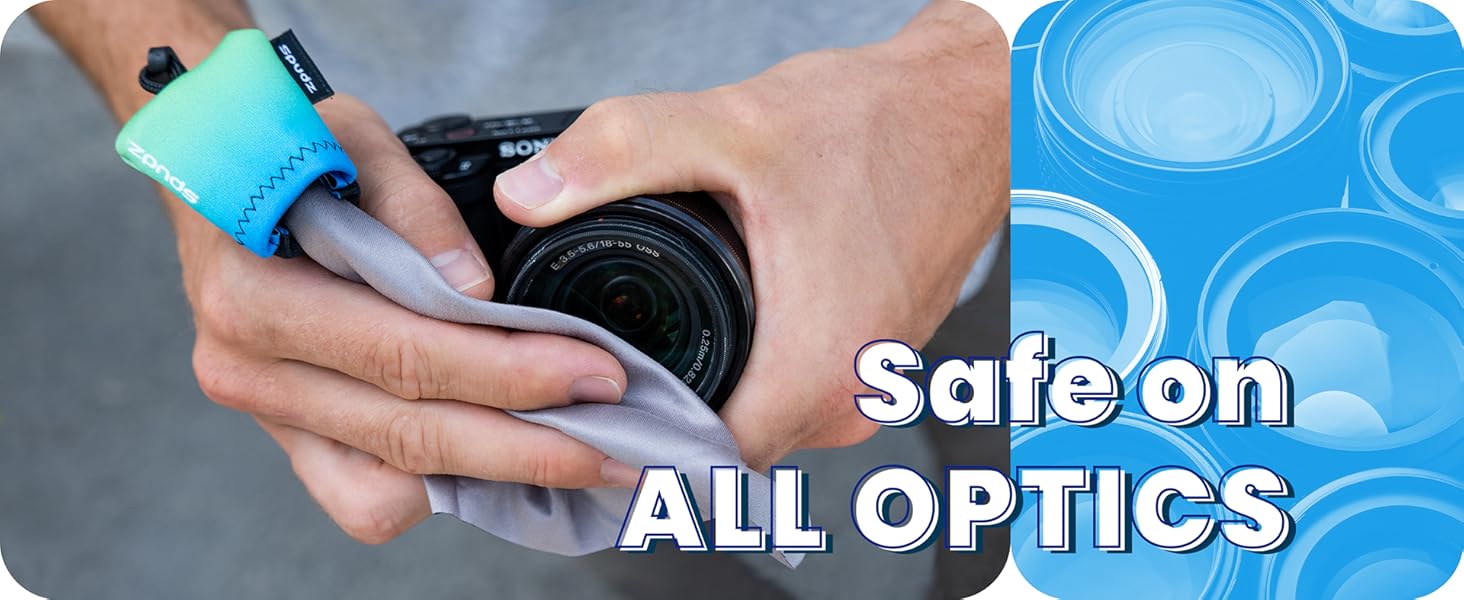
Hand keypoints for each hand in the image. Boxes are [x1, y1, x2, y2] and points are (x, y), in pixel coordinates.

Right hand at [172, 94, 640, 543]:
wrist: (219, 180)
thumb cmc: (289, 151)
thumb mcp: (351, 138)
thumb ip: (411, 204)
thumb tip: (473, 286)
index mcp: (253, 294)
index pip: (403, 353)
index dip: (511, 371)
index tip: (596, 373)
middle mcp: (248, 368)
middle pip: (410, 433)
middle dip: (530, 443)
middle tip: (619, 441)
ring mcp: (268, 415)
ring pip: (394, 483)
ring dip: (497, 477)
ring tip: (583, 456)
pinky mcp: (292, 441)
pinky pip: (366, 501)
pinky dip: (439, 491)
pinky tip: (503, 457)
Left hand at [491, 1, 1008, 469]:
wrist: (976, 111)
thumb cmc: (885, 126)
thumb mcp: (732, 126)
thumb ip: (618, 155)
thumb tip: (529, 194)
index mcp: (815, 365)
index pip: (694, 460)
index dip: (624, 431)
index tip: (582, 390)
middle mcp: (852, 395)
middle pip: (723, 445)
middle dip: (657, 405)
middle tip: (601, 347)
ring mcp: (871, 383)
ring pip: (762, 420)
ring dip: (709, 386)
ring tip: (660, 324)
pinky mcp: (879, 361)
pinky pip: (797, 392)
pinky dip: (754, 366)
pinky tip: (729, 312)